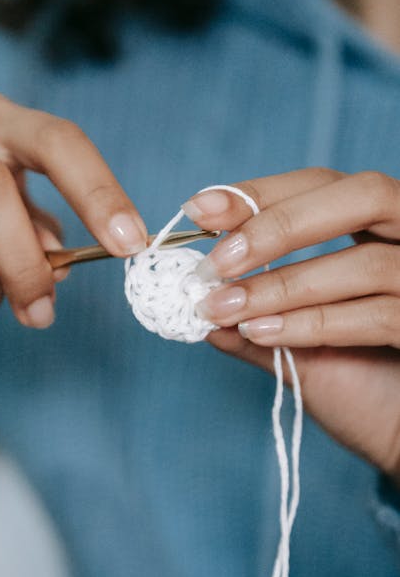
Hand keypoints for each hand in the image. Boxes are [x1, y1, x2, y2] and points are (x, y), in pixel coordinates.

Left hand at [184, 168, 399, 484]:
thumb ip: (256, 322)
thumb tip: (199, 306)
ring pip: (365, 263)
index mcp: (379, 232)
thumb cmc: (360, 390)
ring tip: (225, 309)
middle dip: (281, 225)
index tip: (200, 211)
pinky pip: (379, 315)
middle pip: (361, 197)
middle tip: (220, 260)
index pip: (324, 186)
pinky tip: (262, 333)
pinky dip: (313, 324)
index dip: (262, 193)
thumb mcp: (298, 350)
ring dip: (284, 287)